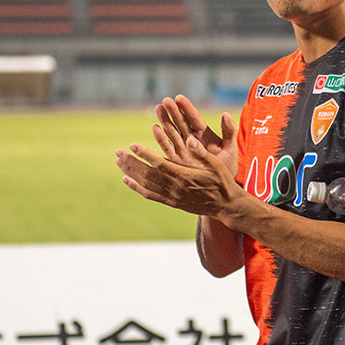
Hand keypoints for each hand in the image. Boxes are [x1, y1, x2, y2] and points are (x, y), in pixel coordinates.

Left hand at [116, 135, 245, 218]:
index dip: (145, 155)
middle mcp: (175, 188)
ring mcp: (172, 196)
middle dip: (131, 162)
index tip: (133, 146)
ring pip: (146, 184)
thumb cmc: (222, 181)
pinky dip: (136, 187)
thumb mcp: (216, 164)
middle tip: (118, 152)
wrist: (225, 205)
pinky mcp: (171, 202)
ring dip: (131, 172)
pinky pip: (150, 195)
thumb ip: (201, 152)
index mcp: (185, 176)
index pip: (160, 164)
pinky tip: (127, 179)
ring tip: (119, 161)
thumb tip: (189, 138)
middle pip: (148, 175)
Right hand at [153, 95, 238, 179]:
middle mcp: (192, 139)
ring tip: (158, 108)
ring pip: (172, 132)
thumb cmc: (228, 167)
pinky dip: (161, 138)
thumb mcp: (231, 148)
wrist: (222, 188)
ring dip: (165, 120)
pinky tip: (155, 128)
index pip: (194, 118)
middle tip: (165, 100)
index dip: (187, 108)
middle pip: (181, 122)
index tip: (179, 98)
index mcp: (204, 134)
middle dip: (173, 111)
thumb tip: (226, 114)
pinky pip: (168, 148)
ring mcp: (183, 149)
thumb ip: (229, 132)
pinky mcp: (177, 160)